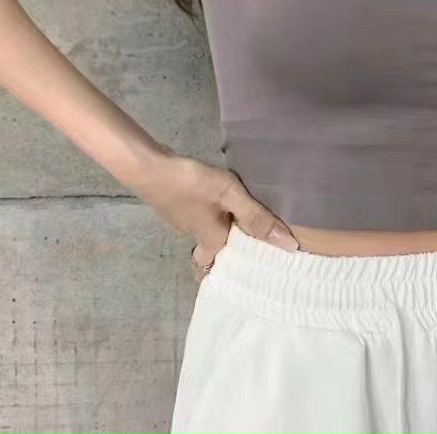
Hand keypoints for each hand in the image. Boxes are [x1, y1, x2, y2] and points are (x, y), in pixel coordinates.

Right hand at [128, 146, 299, 280]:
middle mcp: (198, 236)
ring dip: (229, 230)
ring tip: (254, 221)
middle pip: (220, 251)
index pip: (228, 267)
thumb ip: (257, 218)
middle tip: (264, 244)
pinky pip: (205, 217)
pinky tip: (227, 201)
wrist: (148, 166)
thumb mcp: (229, 195)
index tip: (266, 268)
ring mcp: (186, 221)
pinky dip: (218, 214)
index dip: (244, 269)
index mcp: (213, 241)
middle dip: (238, 250)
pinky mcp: (180, 205)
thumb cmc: (191, 184)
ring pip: (212, 233)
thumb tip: (288, 246)